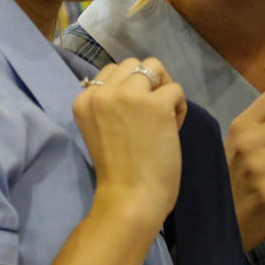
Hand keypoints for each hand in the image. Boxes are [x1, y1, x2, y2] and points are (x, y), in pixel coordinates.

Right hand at [75, 59, 186, 226]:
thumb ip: (110, 105)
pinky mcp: (156, 104)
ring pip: (154, 67)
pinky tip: (172, 130)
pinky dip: (180, 108)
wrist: (129, 199)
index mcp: (84, 100)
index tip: (132, 118)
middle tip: (152, 115)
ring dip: (163, 89)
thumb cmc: (117, 172)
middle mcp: (103, 92)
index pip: (111, 72)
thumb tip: (140, 83)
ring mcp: (129, 96)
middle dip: (147, 84)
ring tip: (163, 118)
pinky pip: (176, 89)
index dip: (129, 91)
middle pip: (133, 64)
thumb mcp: (100, 128)